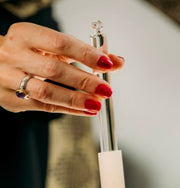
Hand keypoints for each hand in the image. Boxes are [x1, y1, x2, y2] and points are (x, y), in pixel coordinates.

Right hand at [0, 22, 124, 115]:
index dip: (86, 54)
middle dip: (84, 81)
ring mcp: (7, 78)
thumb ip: (86, 53)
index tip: (107, 64)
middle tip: (105, 89)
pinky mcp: (9, 99)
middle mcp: (12, 55)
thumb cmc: (29, 53)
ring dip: (76, 100)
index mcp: (24, 34)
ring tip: (97, 103)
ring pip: (46, 92)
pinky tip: (85, 110)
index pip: (60, 43)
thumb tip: (117, 62)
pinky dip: (68, 109)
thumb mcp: (54, 46)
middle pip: (53, 70)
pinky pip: (43, 107)